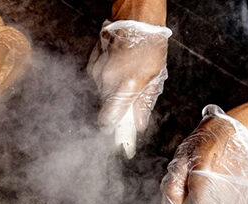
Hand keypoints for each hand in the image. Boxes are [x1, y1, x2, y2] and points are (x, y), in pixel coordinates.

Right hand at [87, 20, 170, 157]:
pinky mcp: (91, 66)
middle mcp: (108, 81)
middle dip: (117, 112)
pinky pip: (98, 83)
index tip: (119, 140)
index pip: (109, 119)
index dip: (113, 131)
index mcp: (126, 86)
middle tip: (129, 108)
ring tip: (127, 81)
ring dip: (113, 96)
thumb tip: (139, 126)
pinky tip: (119, 72)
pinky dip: (107, 83)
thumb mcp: (155, 78)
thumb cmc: (149, 46)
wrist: (135, 19)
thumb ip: (144, 104)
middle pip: (107, 110)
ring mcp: (97, 73)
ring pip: (103, 96)